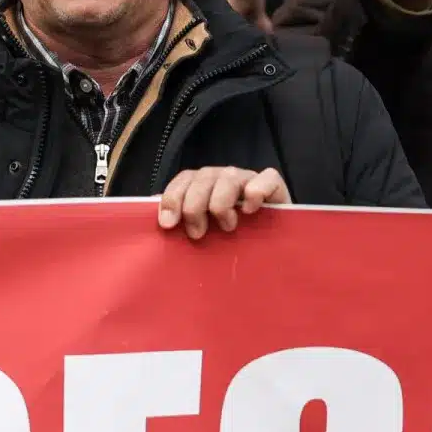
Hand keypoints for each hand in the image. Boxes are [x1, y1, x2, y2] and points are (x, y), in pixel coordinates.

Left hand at [157, 166, 289, 239]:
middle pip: (203, 177)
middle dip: (194, 205)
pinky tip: (250, 210)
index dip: (172, 197)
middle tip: (197, 233)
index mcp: (206, 186)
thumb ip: (181, 222)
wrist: (274, 254)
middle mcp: (226, 179)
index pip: (185, 179)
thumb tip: (155, 212)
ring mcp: (251, 180)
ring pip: (229, 177)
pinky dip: (256, 191)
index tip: (167, 224)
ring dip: (221, 203)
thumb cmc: (233, 245)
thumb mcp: (203, 234)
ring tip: (227, 227)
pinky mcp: (276, 187)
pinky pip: (266, 178)